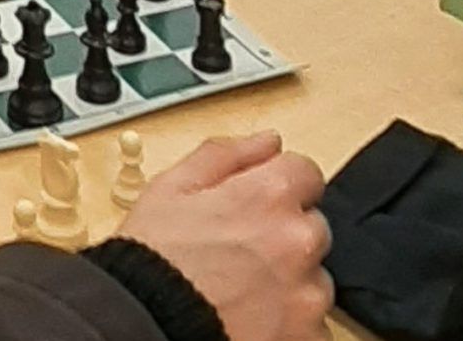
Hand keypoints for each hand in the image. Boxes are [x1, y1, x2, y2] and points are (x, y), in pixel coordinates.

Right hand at [120, 133, 332, 340]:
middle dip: (283, 235)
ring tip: (242, 290)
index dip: (279, 185)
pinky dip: (289, 320)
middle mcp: (298, 241)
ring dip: (289, 280)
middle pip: (311, 226)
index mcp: (269, 196)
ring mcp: (307, 293)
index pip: (305, 172)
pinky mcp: (308, 334)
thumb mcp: (173, 187)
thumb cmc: (155, 258)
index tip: (261, 203)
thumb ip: (226, 155)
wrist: (148, 323)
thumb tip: (267, 142)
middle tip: (239, 253)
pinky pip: (312, 321)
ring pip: (313, 277)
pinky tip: (253, 315)